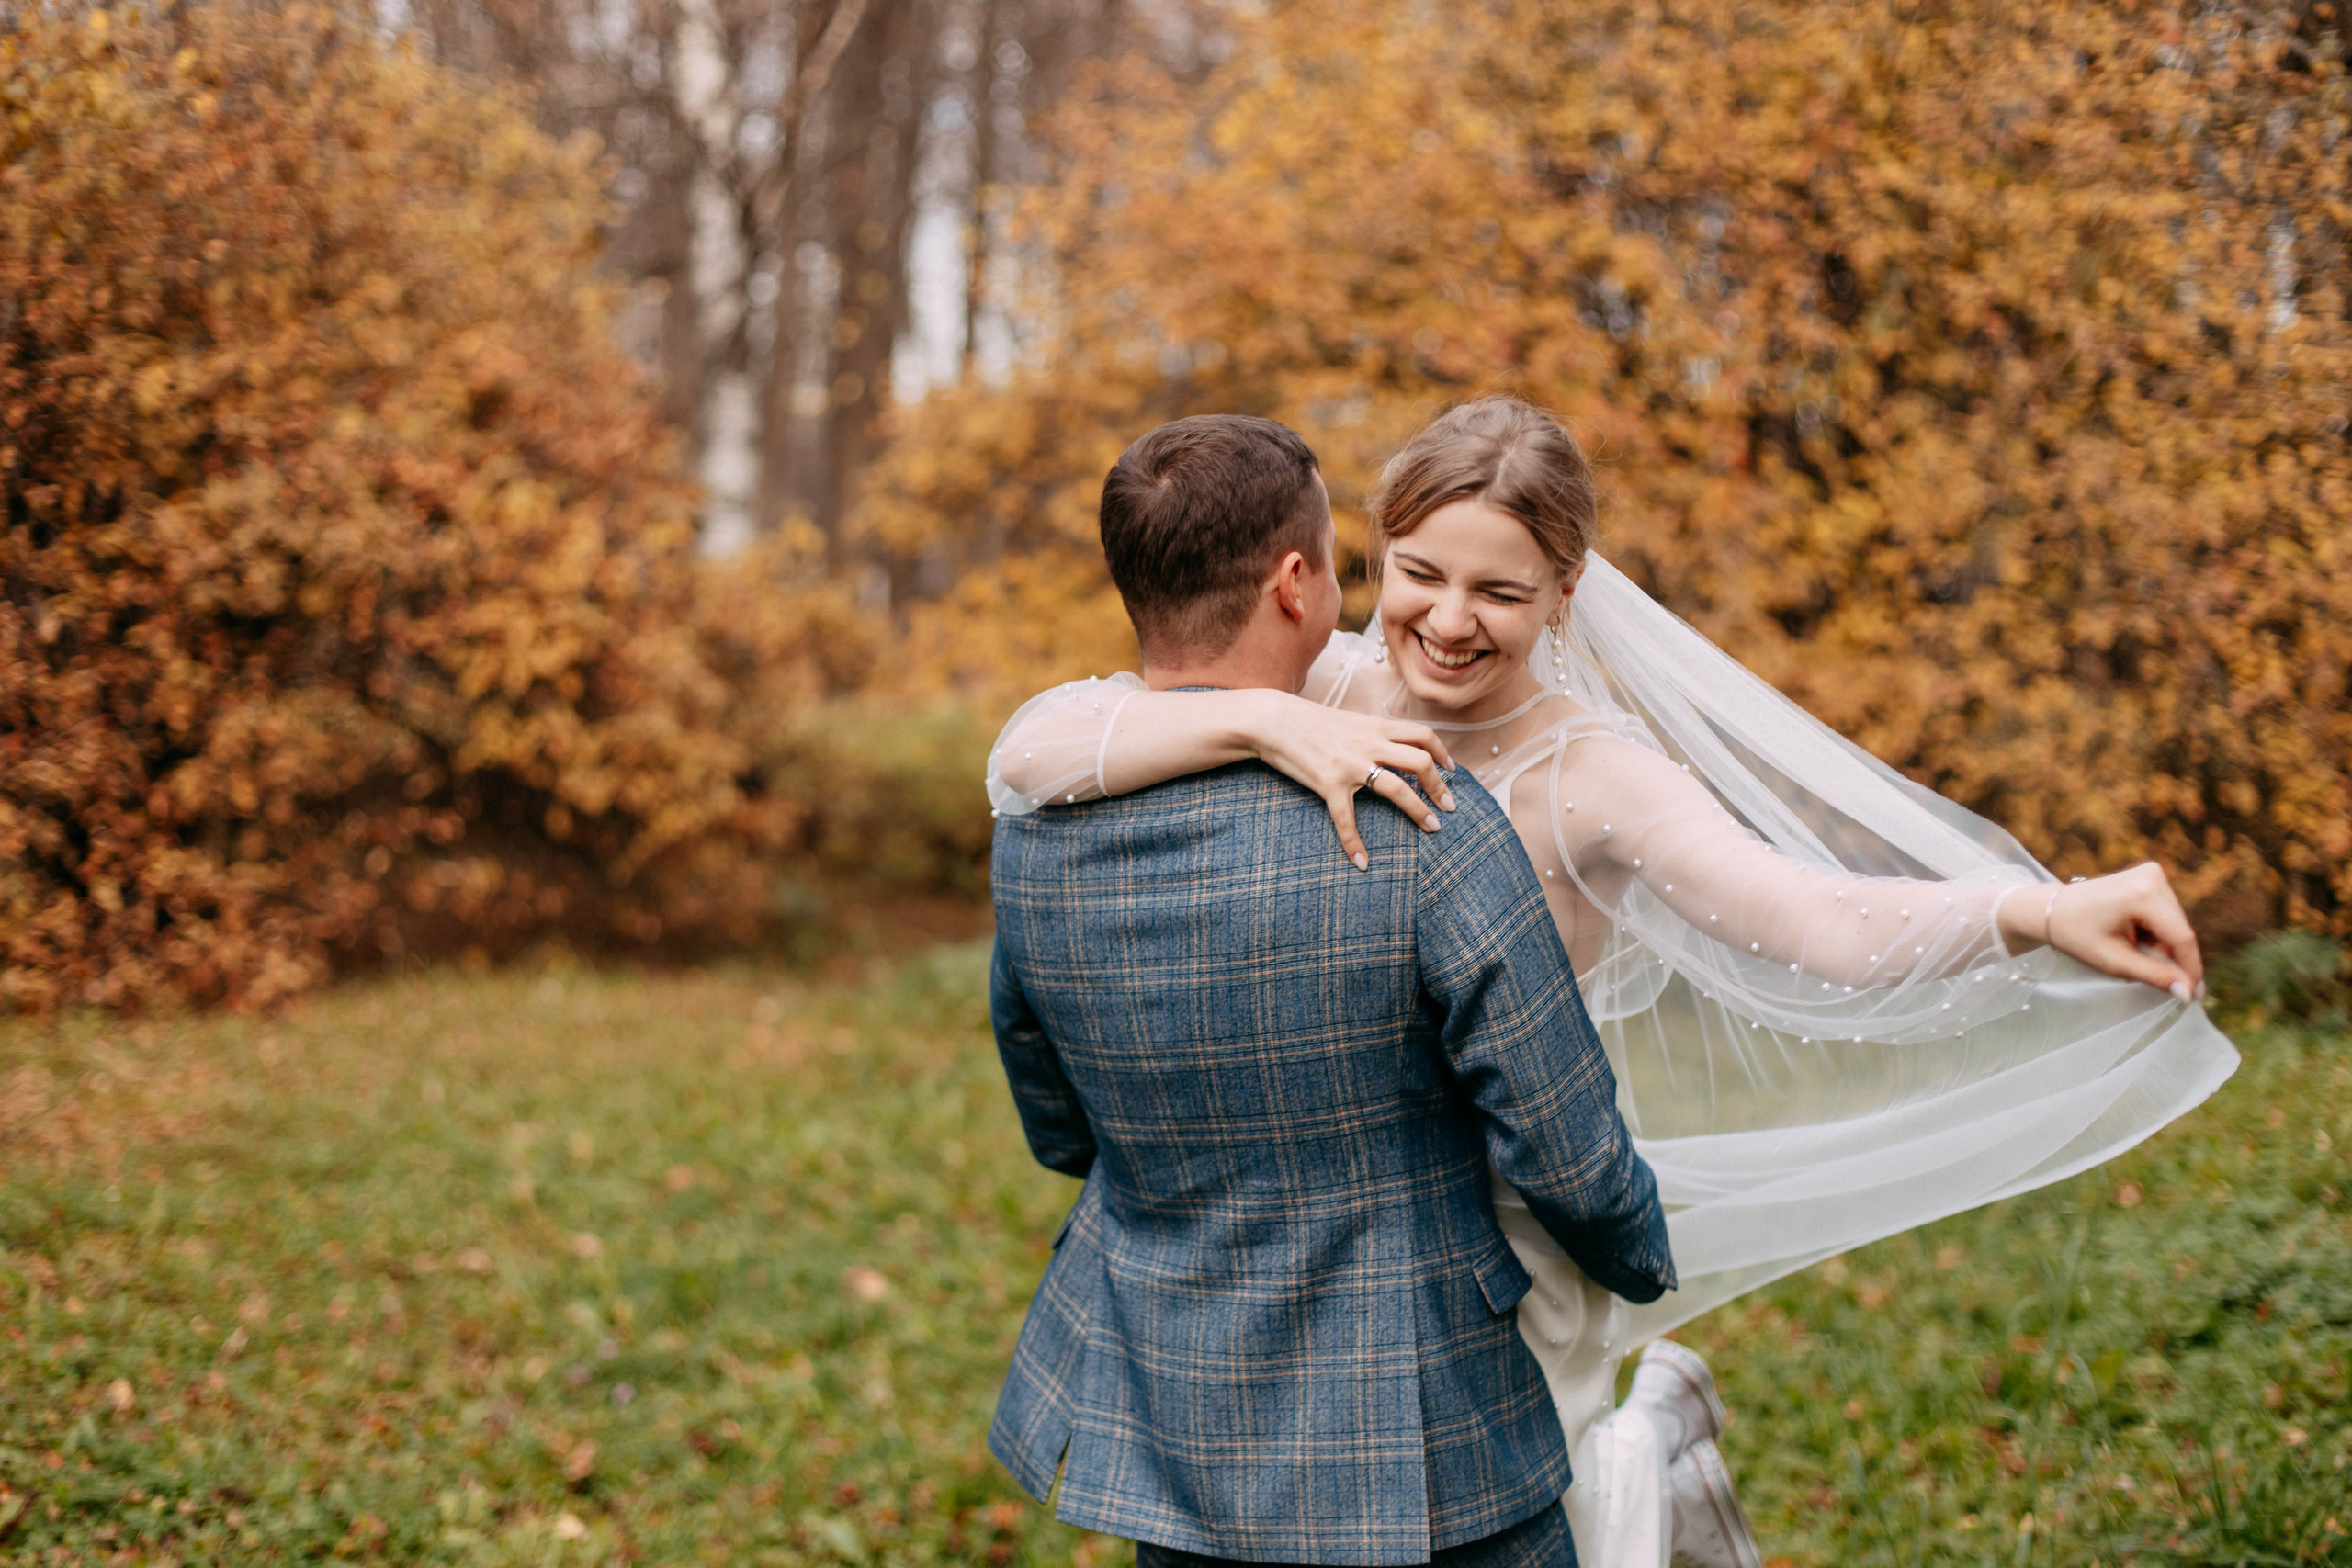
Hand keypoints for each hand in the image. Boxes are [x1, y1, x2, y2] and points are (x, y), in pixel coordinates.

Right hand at [1239, 694, 1456, 869]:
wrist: (1273, 721)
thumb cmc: (1309, 722)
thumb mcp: (1349, 720)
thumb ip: (1372, 732)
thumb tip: (1391, 744)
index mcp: (1376, 726)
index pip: (1423, 735)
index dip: (1442, 753)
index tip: (1451, 769)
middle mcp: (1370, 743)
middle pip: (1420, 762)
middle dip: (1440, 787)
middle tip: (1449, 807)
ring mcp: (1351, 764)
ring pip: (1397, 788)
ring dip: (1419, 810)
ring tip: (1432, 828)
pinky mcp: (1329, 784)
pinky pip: (1346, 819)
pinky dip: (1355, 843)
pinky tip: (1362, 862)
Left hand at [1998, 863, 2205, 1001]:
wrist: (2050, 909)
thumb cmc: (2076, 935)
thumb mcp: (2114, 961)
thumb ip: (2155, 975)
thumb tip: (2189, 992)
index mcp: (2143, 894)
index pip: (2182, 938)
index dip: (2190, 969)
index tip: (2193, 996)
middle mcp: (2152, 876)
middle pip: (2179, 931)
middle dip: (2168, 956)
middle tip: (2139, 969)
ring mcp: (2152, 873)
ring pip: (2174, 924)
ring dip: (2159, 944)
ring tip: (2127, 947)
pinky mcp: (2150, 876)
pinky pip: (2165, 914)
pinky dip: (2154, 931)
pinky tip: (2130, 934)